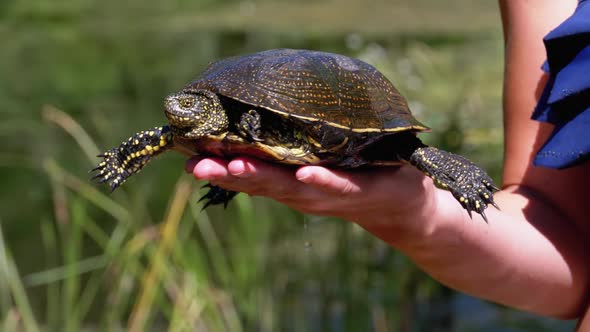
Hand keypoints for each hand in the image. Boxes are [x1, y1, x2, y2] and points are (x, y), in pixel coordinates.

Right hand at [185, 157, 440, 238]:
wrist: (401, 204)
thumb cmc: (353, 173)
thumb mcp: (315, 160)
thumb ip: (291, 147)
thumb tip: (263, 116)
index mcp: (290, 179)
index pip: (251, 172)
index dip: (221, 166)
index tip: (188, 158)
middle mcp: (302, 190)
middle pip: (262, 182)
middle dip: (229, 175)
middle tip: (196, 165)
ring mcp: (328, 194)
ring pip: (291, 186)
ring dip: (264, 178)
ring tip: (236, 167)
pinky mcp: (359, 190)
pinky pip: (338, 185)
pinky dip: (322, 181)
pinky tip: (306, 173)